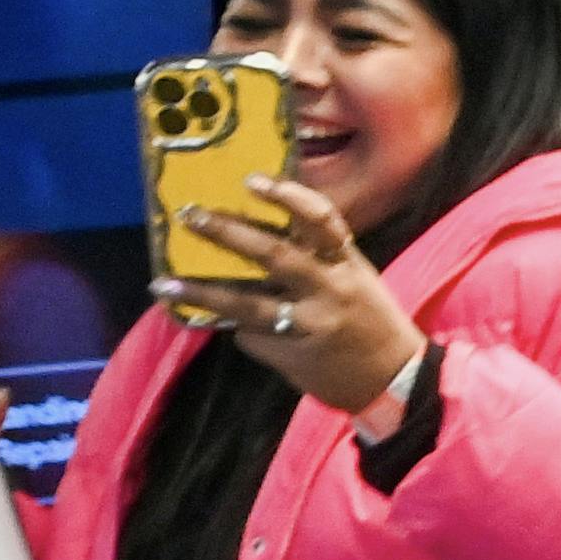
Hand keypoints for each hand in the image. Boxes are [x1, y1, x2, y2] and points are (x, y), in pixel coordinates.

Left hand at [166, 175, 422, 414]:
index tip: (253, 180)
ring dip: (203, 291)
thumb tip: (257, 238)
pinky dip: (236, 328)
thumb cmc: (373, 320)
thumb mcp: (357, 279)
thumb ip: (318, 258)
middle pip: (274, 254)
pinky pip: (252, 336)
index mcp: (347, 263)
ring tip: (165, 283)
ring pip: (248, 303)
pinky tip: (222, 324)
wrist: (395, 378)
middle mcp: (330, 288)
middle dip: (229, 233)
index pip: (321, 220)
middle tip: (190, 216)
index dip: (289, 197)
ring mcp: (310, 322)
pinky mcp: (293, 353)